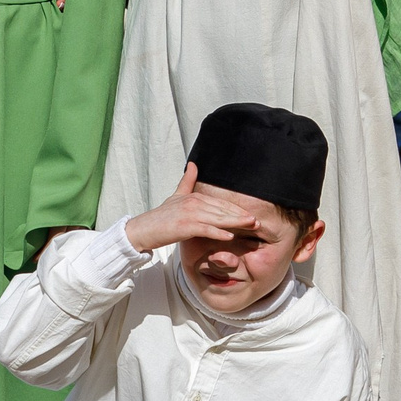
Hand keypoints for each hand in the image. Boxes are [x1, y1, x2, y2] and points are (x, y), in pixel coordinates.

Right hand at [124, 163, 259, 252]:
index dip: (237, 209)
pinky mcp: (185, 226)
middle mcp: (193, 203)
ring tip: (251, 226)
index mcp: (194, 196)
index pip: (220, 202)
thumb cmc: (160, 216)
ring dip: (236, 222)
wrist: (142, 229)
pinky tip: (230, 236)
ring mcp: (189, 214)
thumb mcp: (176, 195)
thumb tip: (193, 164)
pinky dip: (218, 233)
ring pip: (218, 218)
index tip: (251, 214)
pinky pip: (205, 229)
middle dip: (241, 215)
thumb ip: (187, 181)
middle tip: (257, 221)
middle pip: (222, 209)